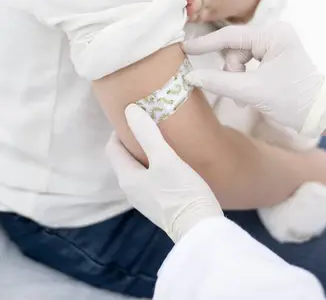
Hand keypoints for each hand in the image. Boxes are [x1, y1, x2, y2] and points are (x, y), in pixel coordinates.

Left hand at [106, 105, 222, 242]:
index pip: (113, 147)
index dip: (121, 129)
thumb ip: (147, 134)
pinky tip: (172, 160)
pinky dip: (156, 165)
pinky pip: (151, 178)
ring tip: (163, 138)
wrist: (201, 228)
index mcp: (127, 177)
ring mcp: (145, 199)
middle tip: (151, 122)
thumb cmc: (180, 191)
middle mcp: (131, 189)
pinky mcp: (160, 204)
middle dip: (134, 139)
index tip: (137, 116)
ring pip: (139, 168)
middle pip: (125, 158)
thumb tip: (129, 110)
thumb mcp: (165, 159)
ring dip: (146, 152)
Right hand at [183, 22, 325, 138]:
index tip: (184, 49)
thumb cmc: (293, 100)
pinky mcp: (276, 55)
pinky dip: (244, 77)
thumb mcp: (252, 92)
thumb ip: (219, 82)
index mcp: (274, 34)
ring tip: (243, 97)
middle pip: (235, 47)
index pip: (230, 36)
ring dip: (237, 77)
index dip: (205, 44)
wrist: (324, 115)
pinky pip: (249, 61)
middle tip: (235, 93)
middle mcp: (275, 33)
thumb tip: (190, 76)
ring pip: (240, 56)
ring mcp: (277, 43)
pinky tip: (247, 93)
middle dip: (231, 70)